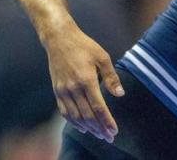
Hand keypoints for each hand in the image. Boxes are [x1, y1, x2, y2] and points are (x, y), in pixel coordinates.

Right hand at [44, 28, 124, 142]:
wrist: (59, 38)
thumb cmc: (84, 45)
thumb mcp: (102, 57)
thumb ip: (111, 77)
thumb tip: (120, 94)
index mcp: (87, 79)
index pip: (98, 107)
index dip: (107, 121)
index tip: (114, 131)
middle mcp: (73, 87)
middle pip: (88, 115)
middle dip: (99, 129)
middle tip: (109, 137)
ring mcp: (63, 90)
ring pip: (76, 116)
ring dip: (88, 128)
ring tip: (98, 134)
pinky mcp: (57, 90)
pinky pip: (64, 111)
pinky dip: (73, 122)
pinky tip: (82, 127)